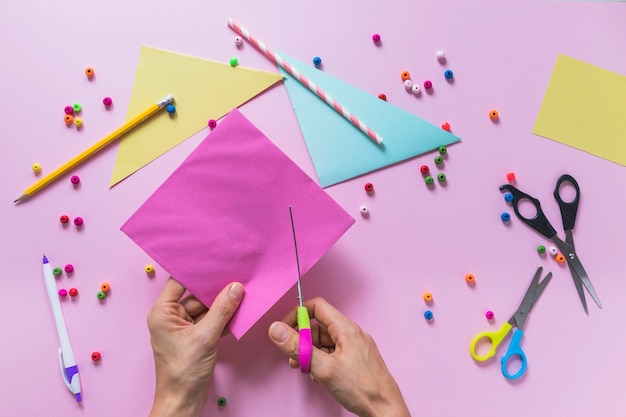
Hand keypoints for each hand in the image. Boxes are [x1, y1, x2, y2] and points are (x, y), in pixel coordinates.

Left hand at [147, 278, 243, 416]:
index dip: (196, 272)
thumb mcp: (205, 337)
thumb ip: (222, 311)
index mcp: (163, 313)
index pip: (179, 282)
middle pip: (196, 295)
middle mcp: (170, 317)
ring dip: (222, 305)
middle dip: (216, 290)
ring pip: (206, 308)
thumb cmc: (183, 372)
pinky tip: (238, 314)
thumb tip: (235, 288)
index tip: (215, 262)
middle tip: (236, 279)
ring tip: (241, 295)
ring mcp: (183, 328)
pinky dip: (223, 318)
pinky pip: (210, 321)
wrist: (183, 401)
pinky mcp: (195, 338)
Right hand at [268, 297, 410, 416]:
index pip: (317, 307)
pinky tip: (319, 376)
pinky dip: (322, 361)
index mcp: (346, 329)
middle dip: (302, 340)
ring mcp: (355, 347)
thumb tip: (276, 329)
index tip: (285, 329)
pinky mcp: (357, 360)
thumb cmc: (363, 389)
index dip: (298, 315)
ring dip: (311, 353)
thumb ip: (298, 347)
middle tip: (293, 356)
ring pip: (325, 342)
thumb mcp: (324, 368)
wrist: (386, 410)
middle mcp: (352, 334)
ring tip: (304, 369)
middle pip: (319, 326)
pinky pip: (334, 353)